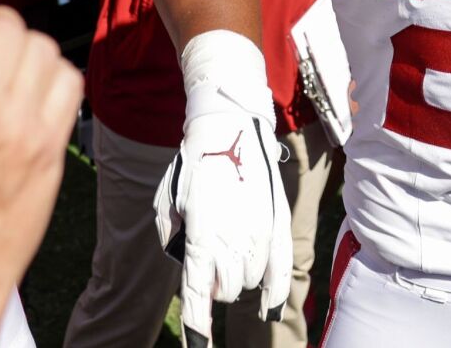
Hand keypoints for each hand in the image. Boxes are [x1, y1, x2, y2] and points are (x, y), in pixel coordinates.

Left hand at [154, 33, 291, 337]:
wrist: (231, 125)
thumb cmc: (194, 162)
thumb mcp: (169, 199)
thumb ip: (172, 233)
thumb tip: (183, 258)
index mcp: (202, 232)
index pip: (198, 292)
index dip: (198, 324)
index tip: (197, 343)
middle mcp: (233, 236)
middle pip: (226, 290)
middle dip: (214, 289)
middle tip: (208, 268)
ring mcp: (260, 230)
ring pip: (250, 280)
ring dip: (237, 279)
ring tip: (230, 256)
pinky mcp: (278, 222)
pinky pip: (281, 269)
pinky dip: (274, 292)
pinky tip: (268, 307)